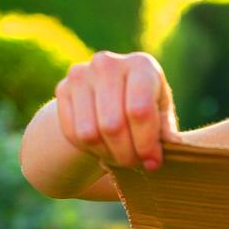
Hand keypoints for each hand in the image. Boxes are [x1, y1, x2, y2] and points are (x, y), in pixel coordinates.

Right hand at [54, 51, 182, 170]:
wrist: (109, 92)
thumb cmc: (145, 105)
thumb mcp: (161, 114)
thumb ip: (166, 132)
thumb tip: (166, 151)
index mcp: (141, 65)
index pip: (139, 111)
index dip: (145, 144)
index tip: (152, 163)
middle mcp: (108, 63)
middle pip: (113, 125)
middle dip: (126, 154)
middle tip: (135, 164)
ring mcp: (81, 74)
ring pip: (90, 133)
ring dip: (107, 154)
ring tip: (120, 156)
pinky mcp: (62, 88)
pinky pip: (72, 133)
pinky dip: (88, 149)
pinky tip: (102, 148)